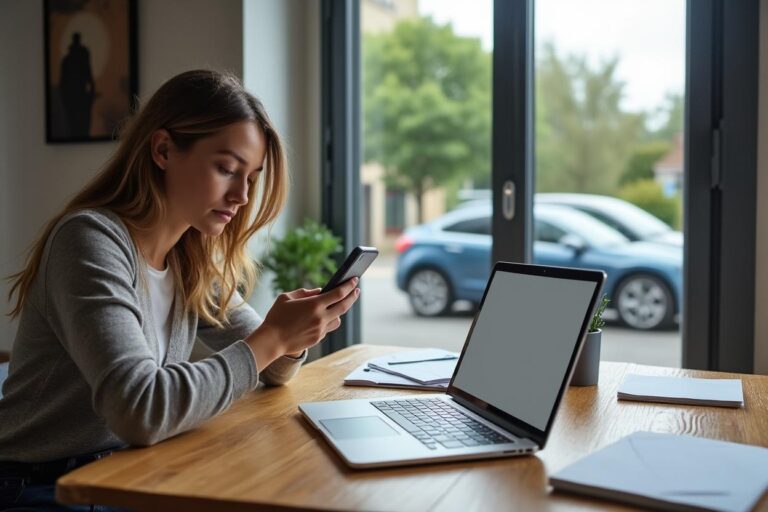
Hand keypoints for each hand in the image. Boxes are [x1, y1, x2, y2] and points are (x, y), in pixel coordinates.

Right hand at [245, 278, 359, 368]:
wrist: (271, 341)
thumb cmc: (276, 316)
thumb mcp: (286, 298)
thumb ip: (304, 292)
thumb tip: (319, 291)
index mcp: (314, 305)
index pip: (338, 293)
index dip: (348, 286)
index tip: (355, 280)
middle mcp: (321, 318)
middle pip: (344, 306)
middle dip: (352, 296)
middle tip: (356, 290)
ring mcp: (320, 330)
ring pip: (338, 319)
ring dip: (339, 312)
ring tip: (338, 305)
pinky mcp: (317, 339)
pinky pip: (328, 328)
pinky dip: (328, 321)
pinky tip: (323, 317)